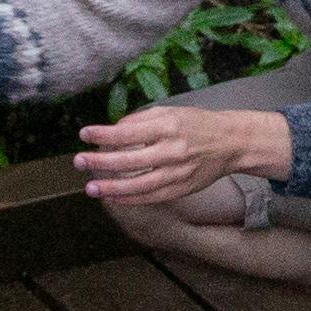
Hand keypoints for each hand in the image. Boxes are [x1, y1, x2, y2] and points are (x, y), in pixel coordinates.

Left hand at [76, 99, 289, 210]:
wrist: (231, 142)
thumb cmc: (196, 124)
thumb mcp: (171, 112)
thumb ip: (141, 120)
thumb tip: (113, 130)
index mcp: (168, 126)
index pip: (128, 132)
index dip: (103, 134)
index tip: (84, 134)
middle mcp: (173, 150)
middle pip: (130, 160)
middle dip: (101, 162)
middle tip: (78, 162)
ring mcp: (178, 172)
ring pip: (139, 184)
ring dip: (112, 187)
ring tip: (90, 188)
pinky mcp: (182, 188)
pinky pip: (152, 197)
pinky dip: (131, 199)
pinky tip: (113, 197)